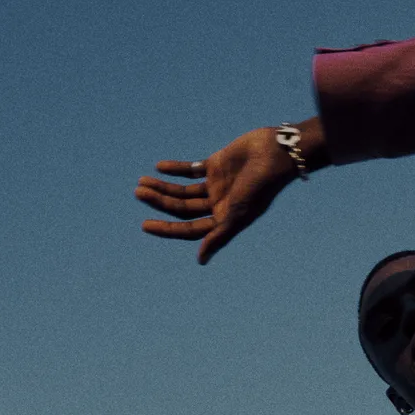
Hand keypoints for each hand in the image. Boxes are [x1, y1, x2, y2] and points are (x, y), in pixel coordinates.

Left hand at [136, 122, 310, 263]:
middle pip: (182, 208)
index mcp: (223, 220)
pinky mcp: (216, 165)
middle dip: (160, 202)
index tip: (145, 225)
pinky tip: (159, 167)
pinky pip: (191, 169)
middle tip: (138, 193)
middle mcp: (218, 205)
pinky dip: (175, 169)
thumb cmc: (261, 187)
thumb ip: (219, 237)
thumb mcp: (239, 214)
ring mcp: (216, 185)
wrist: (276, 154)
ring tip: (141, 183)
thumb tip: (200, 260)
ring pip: (183, 190)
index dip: (167, 230)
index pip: (190, 229)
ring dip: (163, 186)